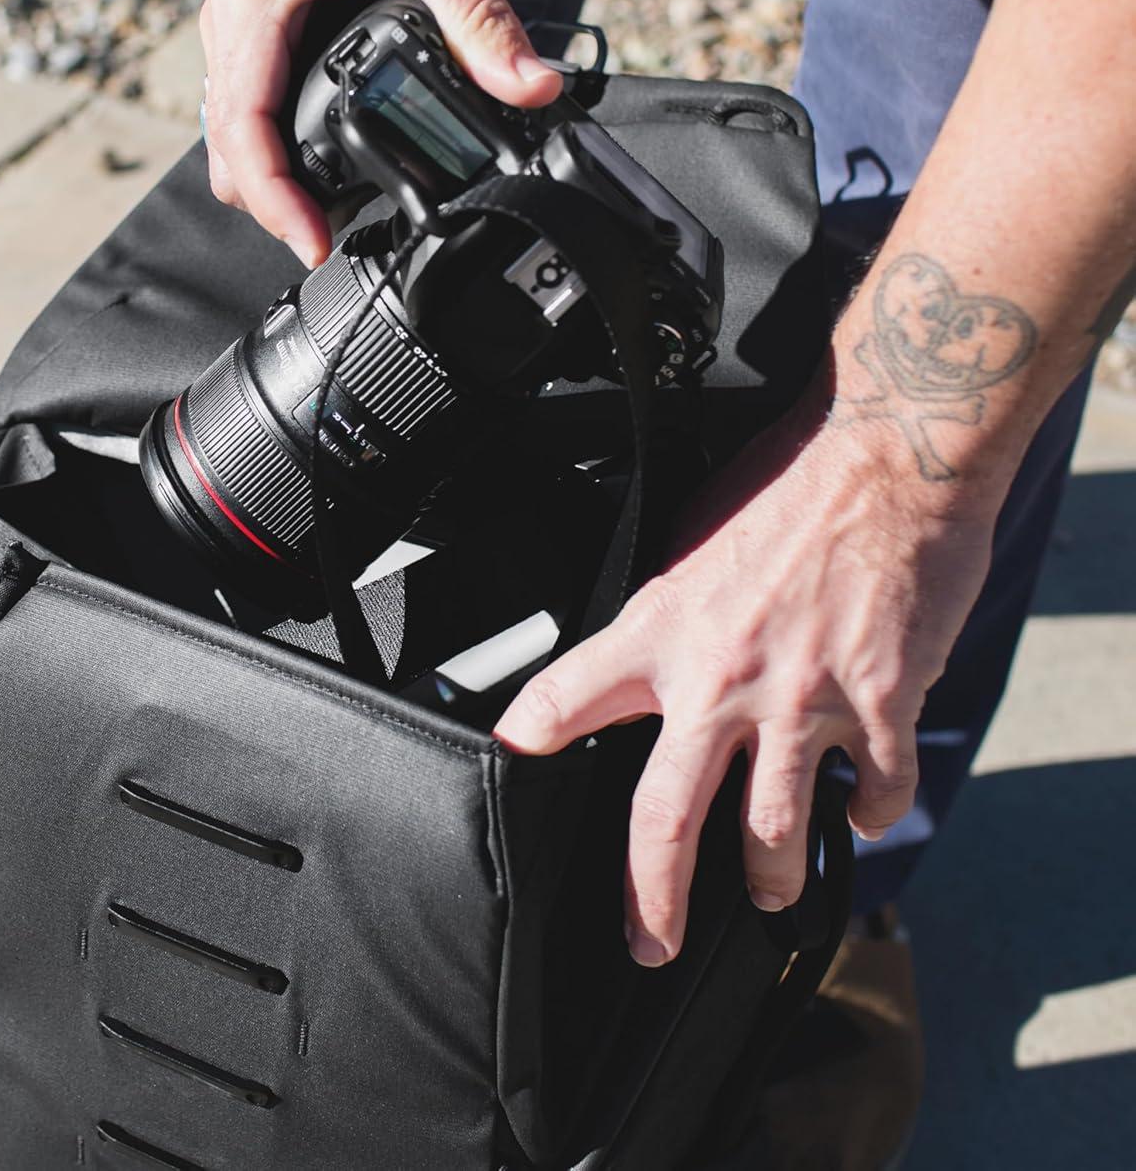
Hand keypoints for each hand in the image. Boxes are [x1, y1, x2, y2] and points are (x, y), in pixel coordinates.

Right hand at [198, 0, 563, 266]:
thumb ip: (482, 21)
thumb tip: (532, 86)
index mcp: (254, 2)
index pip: (243, 127)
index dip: (274, 198)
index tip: (313, 241)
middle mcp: (230, 18)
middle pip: (226, 144)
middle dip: (269, 202)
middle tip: (329, 239)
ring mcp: (237, 24)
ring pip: (228, 130)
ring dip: (268, 178)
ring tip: (326, 216)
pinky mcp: (257, 27)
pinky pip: (245, 105)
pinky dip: (271, 146)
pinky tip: (317, 166)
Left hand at [493, 396, 998, 966]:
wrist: (886, 454)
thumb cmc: (786, 481)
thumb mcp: (688, 539)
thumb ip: (666, 608)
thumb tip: (654, 649)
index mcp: (663, 629)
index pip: (566, 696)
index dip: (527, 736)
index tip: (509, 763)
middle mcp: (721, 678)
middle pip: (664, 818)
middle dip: (651, 898)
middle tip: (647, 941)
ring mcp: (801, 700)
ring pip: (771, 831)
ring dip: (768, 877)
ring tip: (764, 892)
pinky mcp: (878, 704)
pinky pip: (875, 790)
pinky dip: (871, 812)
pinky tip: (863, 813)